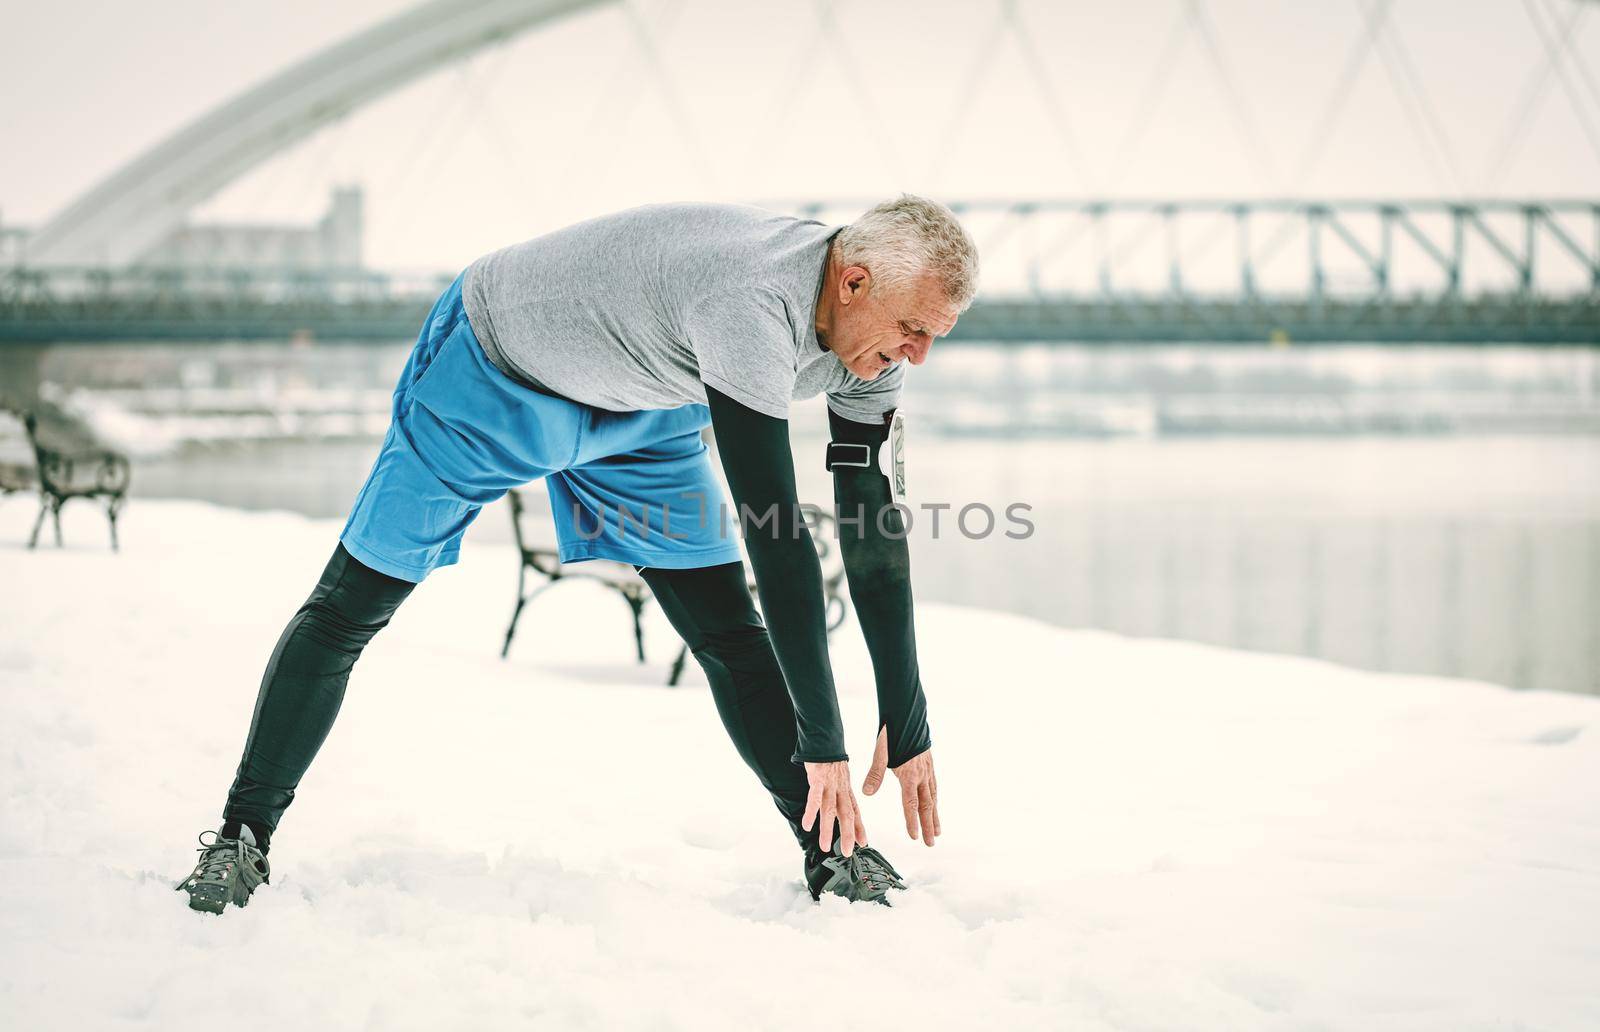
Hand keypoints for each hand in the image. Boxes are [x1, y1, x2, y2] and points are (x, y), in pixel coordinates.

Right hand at [801, 760, 866, 856]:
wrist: (824, 740)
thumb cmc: (830, 761)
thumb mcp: (839, 779)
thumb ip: (840, 795)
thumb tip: (841, 810)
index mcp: (846, 790)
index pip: (855, 811)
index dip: (860, 828)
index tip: (864, 843)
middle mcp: (840, 789)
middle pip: (846, 814)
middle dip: (848, 834)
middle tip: (848, 851)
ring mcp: (829, 785)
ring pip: (830, 810)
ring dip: (828, 829)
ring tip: (825, 845)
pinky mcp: (817, 779)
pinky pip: (814, 798)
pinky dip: (812, 812)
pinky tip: (808, 825)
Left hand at [862, 727, 940, 846]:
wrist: (907, 715)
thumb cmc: (893, 733)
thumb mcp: (880, 753)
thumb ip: (875, 774)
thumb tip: (867, 792)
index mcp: (908, 774)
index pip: (911, 803)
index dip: (913, 821)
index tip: (915, 837)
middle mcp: (921, 774)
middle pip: (927, 805)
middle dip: (929, 825)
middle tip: (931, 843)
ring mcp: (927, 769)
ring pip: (933, 797)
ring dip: (935, 815)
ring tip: (938, 830)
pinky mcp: (929, 764)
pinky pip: (934, 786)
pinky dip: (935, 799)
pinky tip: (935, 803)